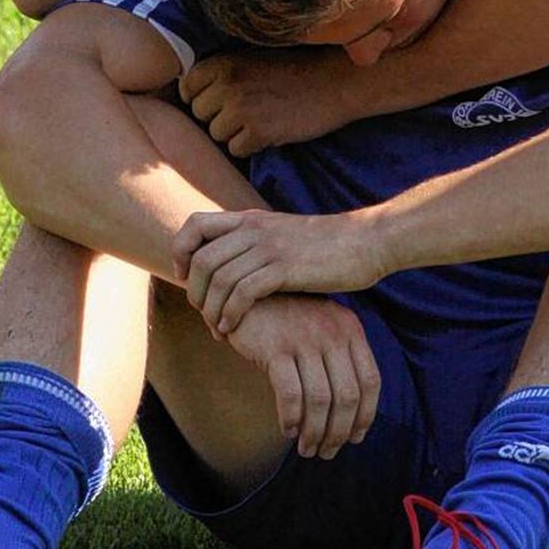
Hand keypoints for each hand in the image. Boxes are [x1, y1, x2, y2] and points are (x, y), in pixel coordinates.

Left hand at [173, 207, 383, 333]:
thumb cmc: (329, 245)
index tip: (185, 275)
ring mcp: (268, 248)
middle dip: (193, 292)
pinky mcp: (284, 269)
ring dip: (210, 310)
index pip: (194, 224)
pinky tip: (231, 328)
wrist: (367, 241)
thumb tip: (235, 264)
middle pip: (200, 259)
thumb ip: (257, 244)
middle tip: (202, 314)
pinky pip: (241, 292)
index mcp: (251, 219)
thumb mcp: (284, 235)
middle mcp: (253, 230)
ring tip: (217, 328)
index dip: (181, 250)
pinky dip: (230, 314)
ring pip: (217, 279)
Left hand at [180, 49, 360, 154]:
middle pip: (200, 114)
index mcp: (224, 63)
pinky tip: (270, 131)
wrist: (336, 81)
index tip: (222, 100)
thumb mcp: (253, 58)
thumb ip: (222, 72)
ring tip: (262, 118)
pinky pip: (237, 150)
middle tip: (249, 109)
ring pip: (217, 134)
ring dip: (235, 132)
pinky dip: (251, 146)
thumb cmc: (295, 70)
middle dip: (219, 116)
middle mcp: (228, 84)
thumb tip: (188, 94)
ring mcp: (242, 109)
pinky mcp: (259, 132)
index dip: (202, 97)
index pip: (187, 88)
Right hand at [224, 293, 380, 458]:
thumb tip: (349, 414)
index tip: (354, 439)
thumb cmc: (286, 317)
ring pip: (320, 400)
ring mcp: (304, 339)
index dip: (365, 416)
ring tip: (306, 449)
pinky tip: (287, 429)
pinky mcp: (275, 347)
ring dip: (314, 432)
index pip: (370, 381)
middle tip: (325, 452)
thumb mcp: (321, 328)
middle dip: (338, 432)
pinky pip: (290, 394)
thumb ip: (338, 359)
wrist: (246, 288)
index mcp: (350, 329)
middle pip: (347, 396)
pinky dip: (291, 418)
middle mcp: (332, 333)